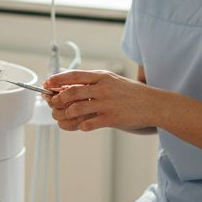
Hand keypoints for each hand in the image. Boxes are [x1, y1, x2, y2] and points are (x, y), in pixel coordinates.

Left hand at [43, 69, 162, 131]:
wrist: (154, 105)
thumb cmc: (132, 93)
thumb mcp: (113, 81)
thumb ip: (94, 83)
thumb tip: (71, 86)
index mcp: (102, 76)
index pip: (74, 75)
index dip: (57, 80)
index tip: (47, 84)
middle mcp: (103, 88)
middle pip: (70, 92)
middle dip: (57, 99)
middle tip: (52, 104)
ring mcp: (106, 103)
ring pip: (76, 109)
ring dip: (65, 115)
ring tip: (63, 118)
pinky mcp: (111, 118)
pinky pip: (88, 124)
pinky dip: (80, 126)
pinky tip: (81, 125)